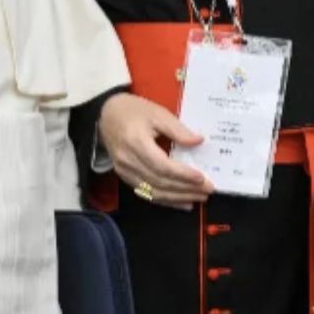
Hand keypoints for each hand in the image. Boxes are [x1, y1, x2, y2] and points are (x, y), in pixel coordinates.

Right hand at [98, 93, 212, 209]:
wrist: (106, 115)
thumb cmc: (133, 111)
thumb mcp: (157, 113)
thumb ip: (178, 129)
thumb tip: (198, 141)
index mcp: (136, 143)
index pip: (162, 166)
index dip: (183, 175)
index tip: (202, 178)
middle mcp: (129, 162)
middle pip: (160, 182)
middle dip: (185, 189)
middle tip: (207, 190)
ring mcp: (125, 172)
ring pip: (154, 192)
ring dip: (178, 198)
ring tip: (198, 198)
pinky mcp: (125, 177)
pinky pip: (147, 194)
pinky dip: (165, 200)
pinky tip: (182, 203)